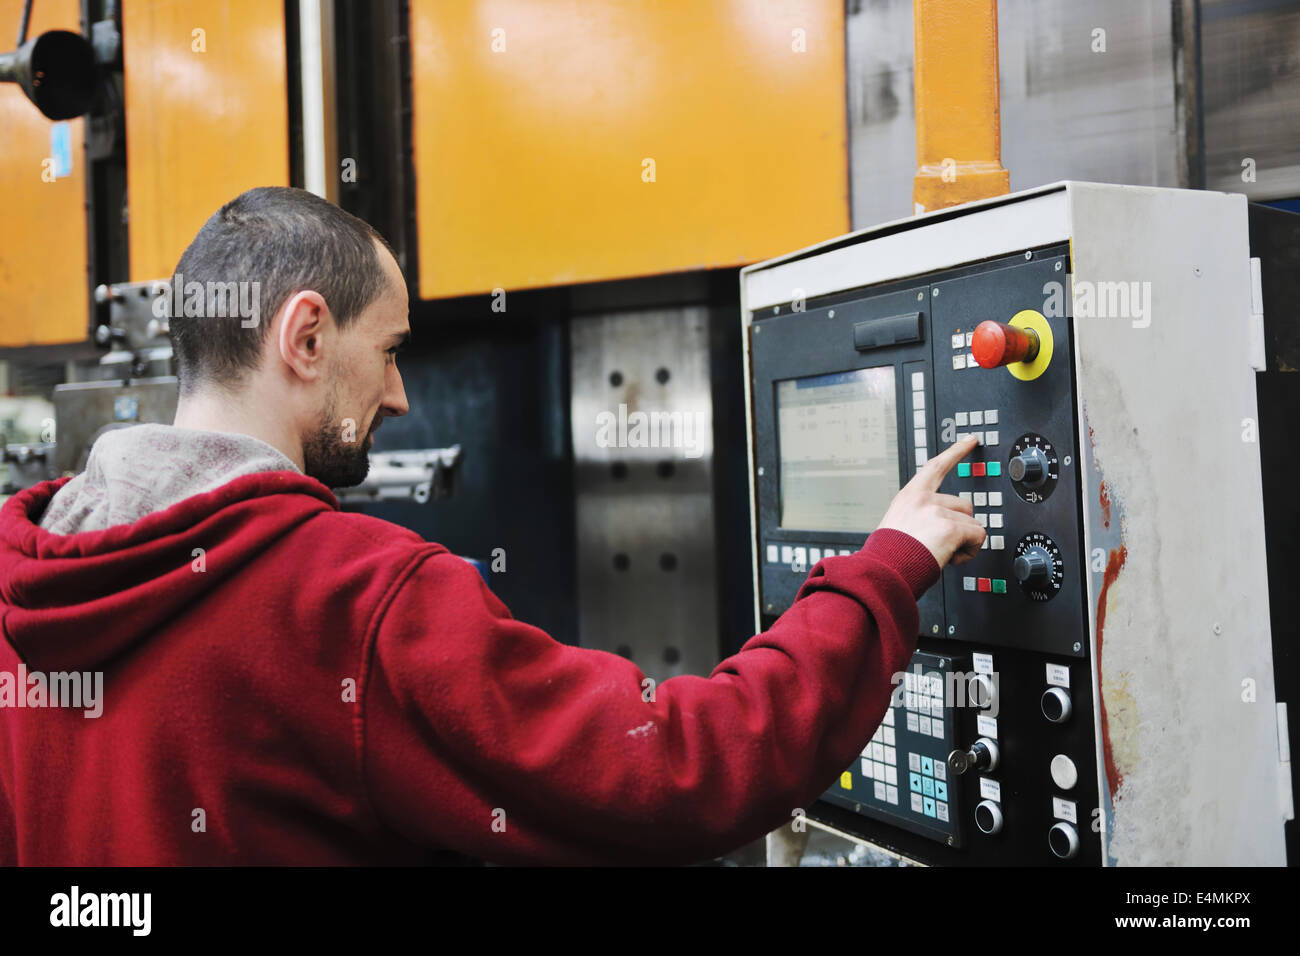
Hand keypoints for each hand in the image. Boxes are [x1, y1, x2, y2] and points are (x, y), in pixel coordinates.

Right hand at [875, 436, 985, 567]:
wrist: (886, 571)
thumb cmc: (890, 556)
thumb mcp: (899, 526)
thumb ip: (920, 517)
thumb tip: (941, 527)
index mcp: (909, 496)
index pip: (936, 466)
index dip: (955, 452)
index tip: (970, 440)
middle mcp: (924, 499)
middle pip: (963, 505)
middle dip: (959, 526)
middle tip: (939, 543)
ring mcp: (937, 511)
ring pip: (972, 522)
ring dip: (963, 540)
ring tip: (941, 552)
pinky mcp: (951, 527)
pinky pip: (978, 536)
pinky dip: (969, 551)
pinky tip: (950, 557)